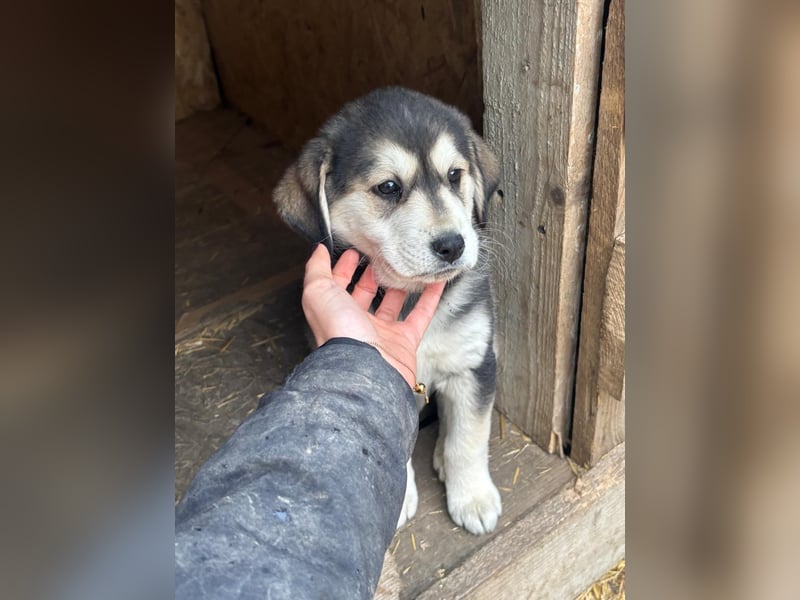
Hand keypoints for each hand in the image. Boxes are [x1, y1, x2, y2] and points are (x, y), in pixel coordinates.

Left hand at [302, 245, 444, 387]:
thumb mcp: (318, 293)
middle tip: (382, 256)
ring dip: (401, 286)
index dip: (343, 268)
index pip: (338, 286)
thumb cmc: (339, 333)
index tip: (353, 251)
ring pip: (393, 304)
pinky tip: (435, 282)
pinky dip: (430, 298)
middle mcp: (357, 324)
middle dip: (372, 275)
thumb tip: (317, 252)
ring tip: (408, 266)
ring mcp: (382, 334)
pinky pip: (420, 315)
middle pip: (365, 295)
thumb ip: (316, 270)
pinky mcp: (405, 341)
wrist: (366, 368)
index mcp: (335, 313)